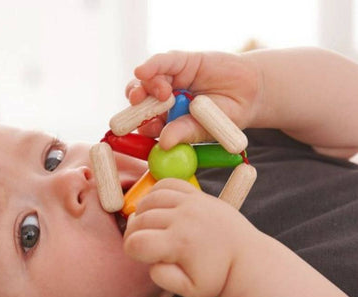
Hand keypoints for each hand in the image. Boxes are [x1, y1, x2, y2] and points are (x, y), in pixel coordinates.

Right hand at [123, 178, 255, 296]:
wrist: (245, 258)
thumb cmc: (216, 276)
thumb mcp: (190, 290)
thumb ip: (162, 277)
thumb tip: (150, 258)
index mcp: (181, 244)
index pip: (136, 243)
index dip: (131, 251)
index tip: (140, 256)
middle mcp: (184, 218)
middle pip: (139, 221)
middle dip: (134, 234)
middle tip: (142, 244)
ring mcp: (191, 202)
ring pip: (149, 200)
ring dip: (141, 214)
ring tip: (149, 227)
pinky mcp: (197, 194)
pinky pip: (166, 184)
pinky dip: (155, 194)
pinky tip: (157, 208)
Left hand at [125, 50, 259, 149]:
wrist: (250, 94)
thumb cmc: (226, 118)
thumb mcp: (207, 129)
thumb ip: (186, 133)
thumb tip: (165, 143)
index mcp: (165, 123)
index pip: (145, 125)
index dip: (141, 126)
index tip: (145, 128)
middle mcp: (162, 102)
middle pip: (140, 103)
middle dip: (136, 105)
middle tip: (139, 106)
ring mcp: (170, 80)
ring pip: (147, 82)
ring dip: (147, 86)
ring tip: (163, 91)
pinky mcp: (180, 61)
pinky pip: (163, 61)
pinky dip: (152, 65)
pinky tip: (143, 70)